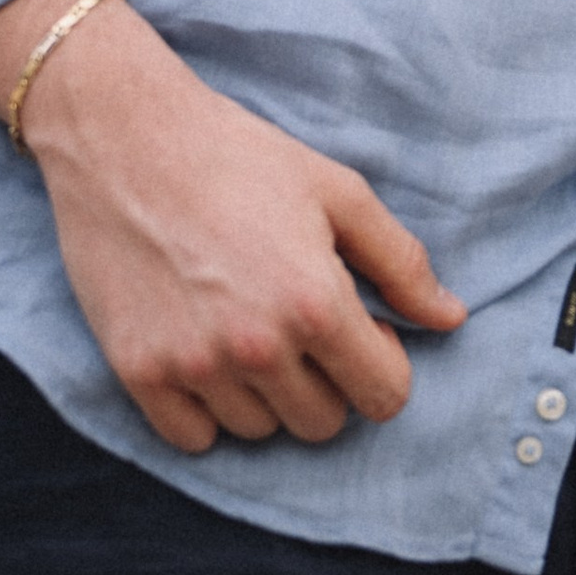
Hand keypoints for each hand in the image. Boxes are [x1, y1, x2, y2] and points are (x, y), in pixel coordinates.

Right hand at [0, 0, 465, 454]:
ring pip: (259, 432)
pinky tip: (204, 349)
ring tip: (246, 324)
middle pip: (322, 424)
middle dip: (326, 381)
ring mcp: (192, 366)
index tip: (360, 329)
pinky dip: (205, 409)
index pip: (385, 397)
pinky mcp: (137, 373)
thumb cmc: (239, 156)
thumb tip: (451, 318)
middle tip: (299, 323)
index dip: (383, 363)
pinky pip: (193, 439)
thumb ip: (400, 262)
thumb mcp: (338, 192)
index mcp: (315, 304)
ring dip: (264, 394)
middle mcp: (256, 348)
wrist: (124, 136)